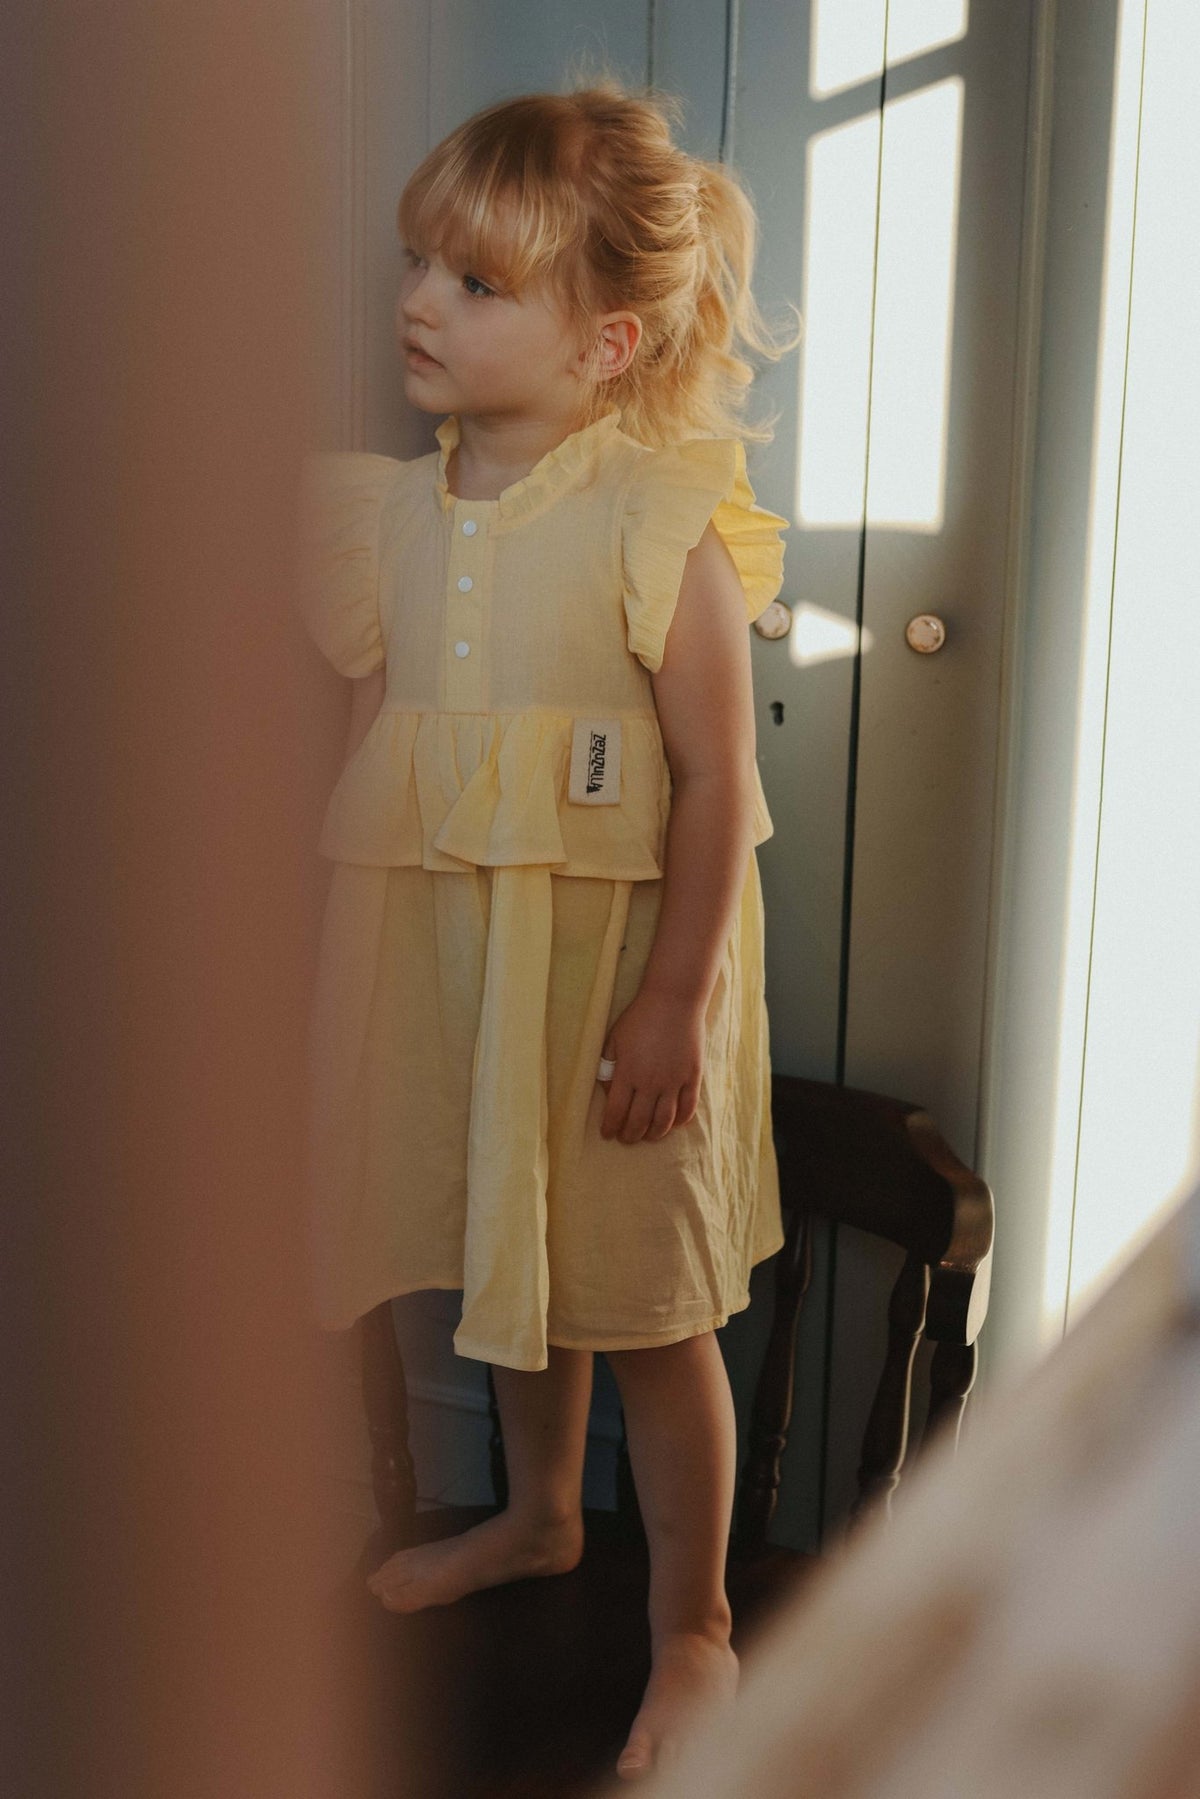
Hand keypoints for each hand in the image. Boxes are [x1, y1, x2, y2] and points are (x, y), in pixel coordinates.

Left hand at [598, 988, 705, 1142]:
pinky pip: (688, 1108)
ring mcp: (674, 1081)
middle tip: (626, 1139)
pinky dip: (680, 1121)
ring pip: (664, 1121)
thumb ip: (607, 1066)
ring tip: (648, 1136)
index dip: (610, 1127)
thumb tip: (606, 1090)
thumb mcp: (614, 1039)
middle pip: (639, 1122)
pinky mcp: (692, 1077)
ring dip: (654, 1134)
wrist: (674, 1001)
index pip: (616, 1112)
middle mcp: (651, 1082)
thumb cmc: (639, 1018)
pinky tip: (673, 1124)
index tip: (607, 1134)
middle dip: (630, 1135)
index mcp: (628, 1073)